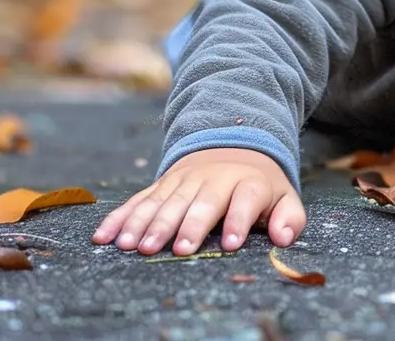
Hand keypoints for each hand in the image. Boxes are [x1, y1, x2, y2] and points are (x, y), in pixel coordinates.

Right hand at [92, 147, 305, 255]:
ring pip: (164, 202)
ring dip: (148, 224)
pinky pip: (137, 201)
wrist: (233, 145)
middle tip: (176, 249)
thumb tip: (283, 238)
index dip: (238, 220)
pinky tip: (104, 237)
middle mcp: (213, 179)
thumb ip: (290, 217)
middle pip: (199, 202)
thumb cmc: (259, 185)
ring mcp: (183, 181)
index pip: (245, 199)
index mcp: (247, 182)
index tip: (230, 243)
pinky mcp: (160, 185)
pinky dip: (119, 218)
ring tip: (136, 247)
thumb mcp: (284, 196)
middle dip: (187, 226)